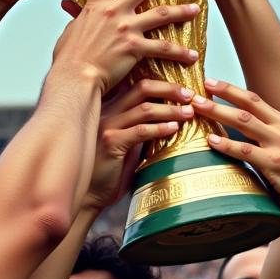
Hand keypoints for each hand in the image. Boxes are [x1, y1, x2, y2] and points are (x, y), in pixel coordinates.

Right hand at [50, 0, 199, 93]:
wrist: (75, 77)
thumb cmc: (68, 59)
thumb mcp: (70, 33)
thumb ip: (77, 19)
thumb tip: (72, 9)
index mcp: (96, 6)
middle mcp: (114, 13)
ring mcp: (127, 29)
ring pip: (160, 15)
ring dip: (181, 11)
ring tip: (196, 9)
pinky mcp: (136, 48)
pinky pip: (163, 48)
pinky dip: (179, 52)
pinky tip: (192, 56)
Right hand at [84, 80, 195, 210]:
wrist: (89, 194)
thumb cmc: (110, 170)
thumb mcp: (126, 142)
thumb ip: (140, 127)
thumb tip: (169, 117)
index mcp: (110, 108)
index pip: (137, 86)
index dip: (162, 84)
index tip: (183, 90)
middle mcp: (106, 111)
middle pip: (142, 88)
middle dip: (170, 89)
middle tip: (190, 95)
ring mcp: (107, 125)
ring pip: (144, 109)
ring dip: (171, 109)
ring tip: (189, 113)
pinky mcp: (110, 142)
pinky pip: (140, 131)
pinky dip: (160, 128)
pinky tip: (174, 128)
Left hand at [190, 79, 279, 225]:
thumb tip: (256, 143)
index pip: (256, 101)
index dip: (233, 91)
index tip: (213, 84)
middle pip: (247, 105)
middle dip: (220, 94)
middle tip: (198, 88)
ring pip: (242, 123)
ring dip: (217, 113)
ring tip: (196, 108)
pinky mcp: (277, 165)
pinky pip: (246, 152)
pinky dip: (227, 145)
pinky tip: (211, 141)